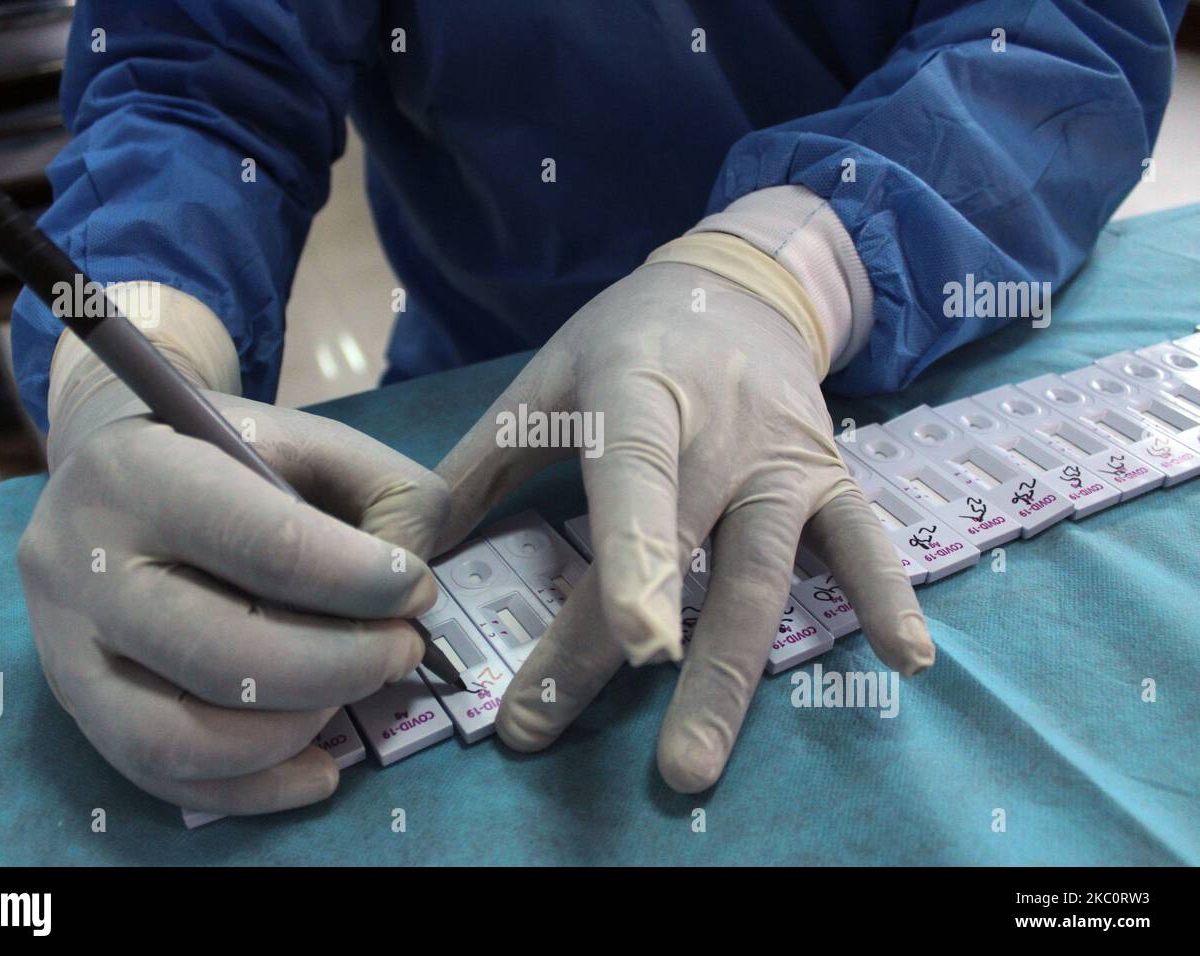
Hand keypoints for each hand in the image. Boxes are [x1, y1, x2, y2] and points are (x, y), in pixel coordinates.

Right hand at [19, 320, 446, 813]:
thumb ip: (386, 497)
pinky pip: (160, 778)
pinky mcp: (76, 706)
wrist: (112, 468)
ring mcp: (67, 645)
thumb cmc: (230, 454)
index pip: (268, 546)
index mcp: (144, 473)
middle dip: (343, 663)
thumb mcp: (317, 441)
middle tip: (402, 648)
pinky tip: (321, 768)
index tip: (417, 587)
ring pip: (180, 735)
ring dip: (296, 730)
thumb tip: (411, 593)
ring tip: (351, 691)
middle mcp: (82, 563)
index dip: (364, 581)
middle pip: (224, 654)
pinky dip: (254, 789)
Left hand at [433, 260, 933, 791]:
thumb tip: (399, 553)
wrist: (739, 283)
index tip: (633, 644)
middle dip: (645, 657)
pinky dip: (885, 596)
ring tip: (695, 764)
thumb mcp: (544, 380)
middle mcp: (724, 433)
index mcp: (643, 394)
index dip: (637, 560)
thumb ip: (474, 468)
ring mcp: (786, 460)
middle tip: (597, 751)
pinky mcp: (830, 478)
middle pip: (689, 555)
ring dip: (735, 674)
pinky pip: (862, 542)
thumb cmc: (627, 341)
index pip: (637, 480)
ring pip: (765, 576)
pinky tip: (906, 662)